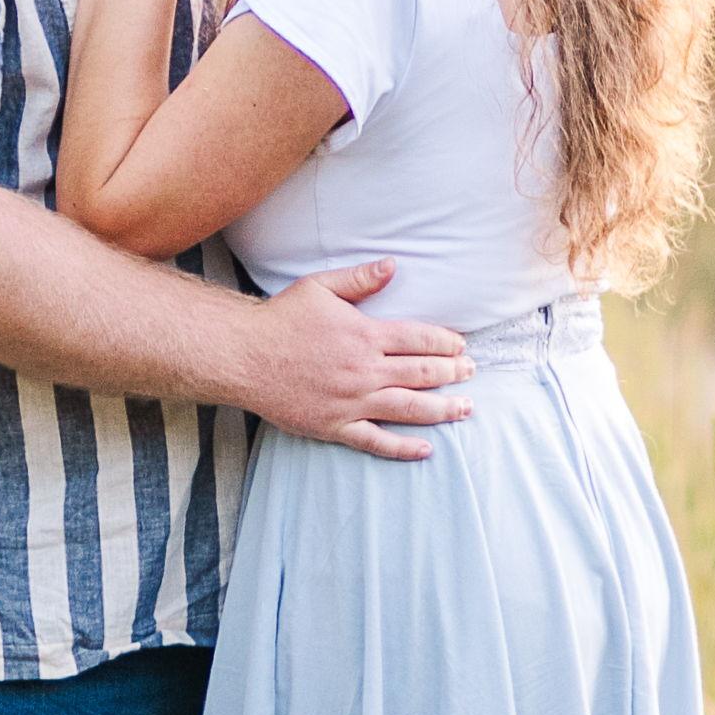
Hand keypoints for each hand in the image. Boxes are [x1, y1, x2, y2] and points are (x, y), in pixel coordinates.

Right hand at [222, 258, 469, 460]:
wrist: (243, 356)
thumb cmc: (279, 319)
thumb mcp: (319, 287)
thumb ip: (360, 279)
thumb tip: (394, 265)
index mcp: (365, 334)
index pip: (421, 339)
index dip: (447, 343)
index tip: (461, 346)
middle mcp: (364, 370)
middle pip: (423, 373)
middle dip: (454, 373)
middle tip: (471, 372)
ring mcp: (352, 401)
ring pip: (409, 408)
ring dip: (443, 409)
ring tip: (465, 408)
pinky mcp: (334, 426)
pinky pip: (376, 441)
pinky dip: (403, 447)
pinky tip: (426, 449)